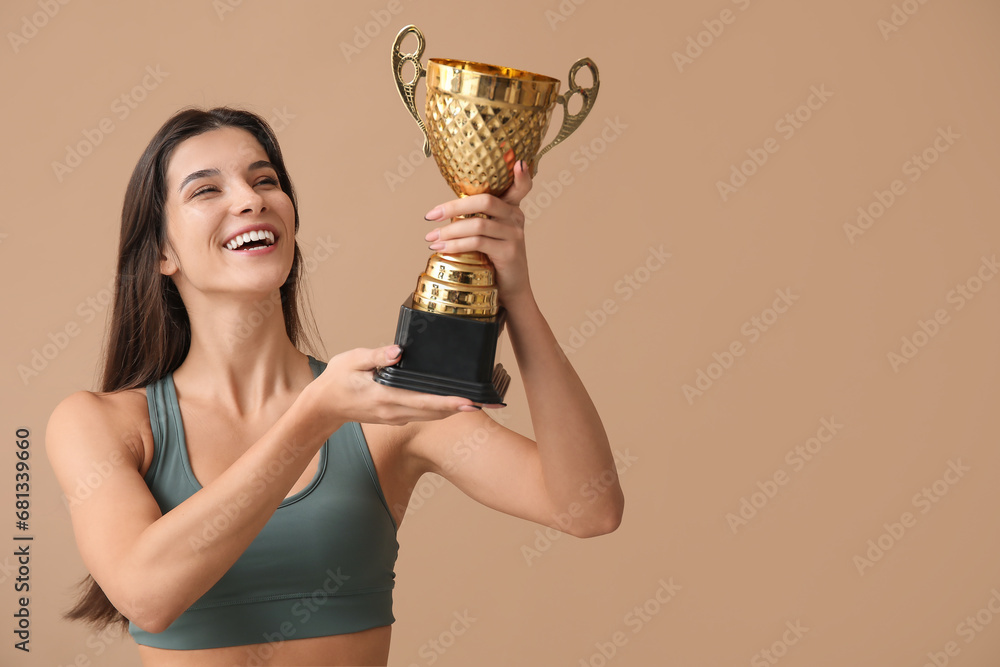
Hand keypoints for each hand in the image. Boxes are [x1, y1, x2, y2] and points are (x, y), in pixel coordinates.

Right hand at [305, 345, 479, 428]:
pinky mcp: (396, 416)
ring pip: (432, 415)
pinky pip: (424, 414)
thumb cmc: (336, 382)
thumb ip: (377, 356)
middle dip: (462, 407)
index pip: (424, 402)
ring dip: (455, 409)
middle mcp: (395, 412)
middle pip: (435, 412)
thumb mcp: (351, 361)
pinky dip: (441, 409)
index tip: (469, 402)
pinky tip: (454, 401)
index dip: (449, 402)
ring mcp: (396, 417)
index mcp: (386, 397)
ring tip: (479, 402)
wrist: (323, 407)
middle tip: (488, 402)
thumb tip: (399, 351)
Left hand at [423, 159, 533, 307]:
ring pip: (477, 224)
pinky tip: (441, 248)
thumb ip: (478, 220)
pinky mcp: (509, 253)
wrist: (511, 292)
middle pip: (484, 201)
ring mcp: (515, 235)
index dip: (521, 175)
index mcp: (512, 210)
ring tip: (430, 238)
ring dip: (448, 231)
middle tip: (430, 216)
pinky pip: (478, 243)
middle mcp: (517, 218)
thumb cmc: (494, 262)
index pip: (521, 187)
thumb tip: (444, 212)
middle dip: (453, 207)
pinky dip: (455, 245)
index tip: (517, 161)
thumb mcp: (490, 237)